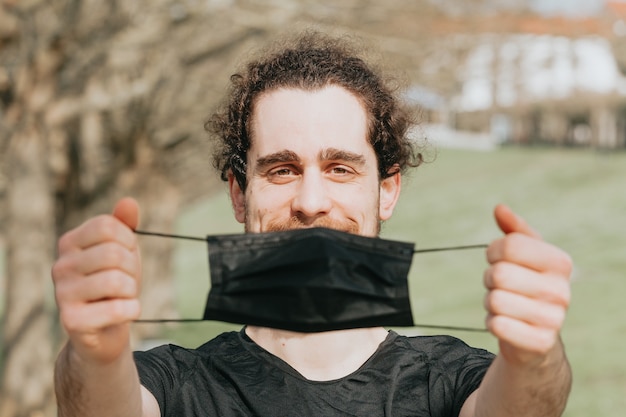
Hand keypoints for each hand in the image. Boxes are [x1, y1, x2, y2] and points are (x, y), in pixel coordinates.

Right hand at [52, 198, 141, 363]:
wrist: (105, 332)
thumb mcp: (123, 251)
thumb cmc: (114, 286)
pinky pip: (117, 308)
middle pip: (115, 253)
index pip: (107, 225)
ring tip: (124, 297)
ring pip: (116, 281)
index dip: (128, 240)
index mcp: (69, 244)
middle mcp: (60, 266)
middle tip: (127, 281)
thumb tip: (129, 202)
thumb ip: (125, 225)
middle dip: (133, 268)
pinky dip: (133, 309)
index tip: (127, 255)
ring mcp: (62, 294)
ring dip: (132, 290)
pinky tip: (127, 312)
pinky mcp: (72, 321)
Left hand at [483, 205, 571, 366]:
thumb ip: (512, 230)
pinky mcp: (540, 343)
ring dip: (490, 302)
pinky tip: (507, 323)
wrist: (535, 333)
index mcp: (560, 262)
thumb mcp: (523, 254)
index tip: (498, 259)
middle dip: (490, 278)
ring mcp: (554, 319)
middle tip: (502, 286)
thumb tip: (500, 209)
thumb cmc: (526, 284)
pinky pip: (496, 325)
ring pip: (493, 300)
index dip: (493, 251)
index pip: (509, 244)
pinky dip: (492, 322)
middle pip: (498, 273)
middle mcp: (562, 290)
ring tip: (506, 305)